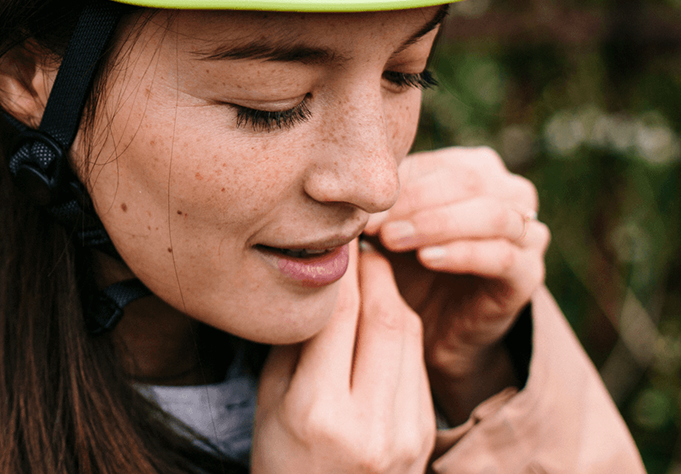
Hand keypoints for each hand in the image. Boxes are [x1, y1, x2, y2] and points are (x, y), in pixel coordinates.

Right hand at [253, 244, 434, 473]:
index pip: (338, 317)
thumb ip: (296, 342)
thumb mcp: (270, 401)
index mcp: (318, 412)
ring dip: (393, 296)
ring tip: (373, 272)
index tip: (334, 241)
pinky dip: (402, 332)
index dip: (340, 271)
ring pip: (409, 337)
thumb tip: (319, 280)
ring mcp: (404, 433)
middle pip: (386, 319)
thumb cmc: (281, 459)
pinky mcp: (424, 436)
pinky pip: (417, 365)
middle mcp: (369, 423)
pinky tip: (384, 317)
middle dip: (376, 273)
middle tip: (362, 244)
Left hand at [365, 146, 548, 424]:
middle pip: (468, 181)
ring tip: (394, 241)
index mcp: (475, 169)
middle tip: (374, 226)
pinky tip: (427, 259)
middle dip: (414, 202)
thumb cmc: (404, 264)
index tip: (355, 207)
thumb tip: (347, 186)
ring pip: (492, 214)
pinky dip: (463, 253)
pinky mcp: (528, 274)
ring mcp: (526, 234)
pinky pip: (504, 256)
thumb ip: (381, 201)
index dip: (396, 183)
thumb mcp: (389, 225)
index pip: (438, 164)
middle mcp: (510, 194)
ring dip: (436, 224)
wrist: (431, 327)